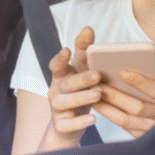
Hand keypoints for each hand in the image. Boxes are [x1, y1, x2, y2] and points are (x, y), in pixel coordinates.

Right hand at [44, 26, 102, 148]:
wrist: (69, 126)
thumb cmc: (79, 91)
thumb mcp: (81, 70)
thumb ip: (84, 51)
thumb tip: (88, 28)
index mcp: (62, 76)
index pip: (56, 65)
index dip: (60, 59)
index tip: (66, 50)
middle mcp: (56, 90)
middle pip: (67, 83)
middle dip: (81, 79)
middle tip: (97, 75)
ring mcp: (57, 108)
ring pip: (65, 102)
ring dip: (82, 98)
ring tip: (98, 95)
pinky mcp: (61, 125)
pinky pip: (68, 124)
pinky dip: (80, 122)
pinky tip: (93, 119)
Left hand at [93, 56, 154, 137]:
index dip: (139, 81)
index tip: (123, 71)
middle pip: (135, 106)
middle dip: (115, 95)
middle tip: (98, 83)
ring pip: (127, 120)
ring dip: (108, 108)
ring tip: (94, 96)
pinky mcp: (149, 138)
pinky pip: (127, 129)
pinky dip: (113, 119)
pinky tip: (102, 109)